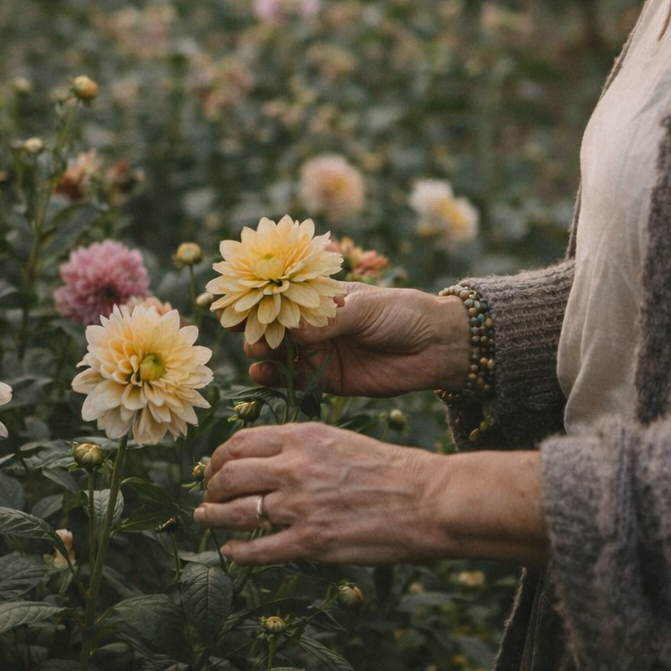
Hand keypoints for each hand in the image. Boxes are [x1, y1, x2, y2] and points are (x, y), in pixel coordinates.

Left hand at [195, 423, 547, 566]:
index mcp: (303, 436)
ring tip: (207, 521)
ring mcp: (301, 506)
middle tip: (208, 497)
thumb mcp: (340, 440)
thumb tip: (267, 460)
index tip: (215, 468)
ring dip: (214, 519)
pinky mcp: (311, 542)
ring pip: (235, 512)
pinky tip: (232, 553)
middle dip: (211, 488)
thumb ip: (301, 447)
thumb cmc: (390, 469)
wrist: (427, 499)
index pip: (240, 442)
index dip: (219, 458)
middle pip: (229, 475)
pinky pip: (258, 551)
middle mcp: (295, 467)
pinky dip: (237, 553)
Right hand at [240, 283, 469, 398]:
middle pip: (275, 324)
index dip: (258, 296)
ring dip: (262, 351)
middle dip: (256, 325)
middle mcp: (316, 323)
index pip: (284, 293)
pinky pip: (293, 377)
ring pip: (280, 352)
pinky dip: (273, 376)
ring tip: (256, 351)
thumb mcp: (367, 308)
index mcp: (324, 296)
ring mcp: (320, 350)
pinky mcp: (327, 378)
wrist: (436, 346)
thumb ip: (331, 320)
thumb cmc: (403, 313)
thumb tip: (293, 329)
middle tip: (246, 330)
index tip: (234, 299)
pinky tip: (261, 372)